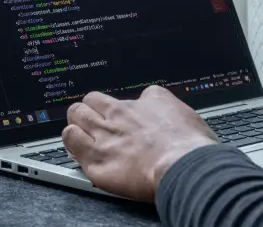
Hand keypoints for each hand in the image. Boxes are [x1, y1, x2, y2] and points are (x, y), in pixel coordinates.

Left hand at [62, 85, 218, 201]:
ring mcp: (106, 134)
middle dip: (92, 108)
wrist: (183, 165)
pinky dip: (72, 140)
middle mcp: (123, 113)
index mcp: (149, 101)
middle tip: (95, 121)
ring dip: (78, 122)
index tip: (125, 119)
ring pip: (77, 114)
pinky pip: (70, 139)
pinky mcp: (95, 158)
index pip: (128, 97)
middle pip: (93, 99)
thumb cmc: (192, 147)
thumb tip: (174, 119)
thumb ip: (174, 114)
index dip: (124, 109)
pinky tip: (78, 146)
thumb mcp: (189, 117)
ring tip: (82, 132)